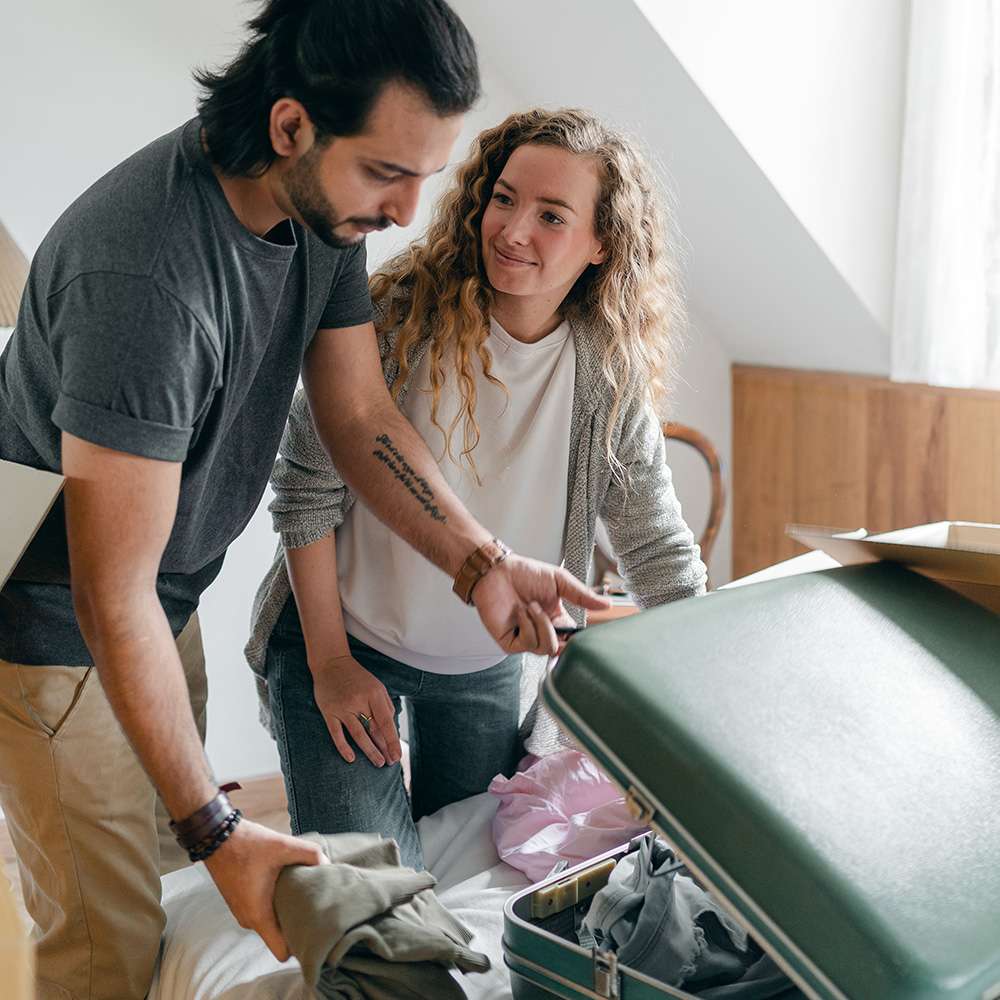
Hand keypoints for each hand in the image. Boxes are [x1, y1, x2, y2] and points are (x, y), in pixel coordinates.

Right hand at [204, 818, 327, 960]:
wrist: (217, 836)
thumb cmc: (248, 844)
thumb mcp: (283, 845)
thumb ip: (310, 854)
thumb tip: (328, 865)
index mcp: (258, 916)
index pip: (282, 952)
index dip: (300, 945)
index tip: (314, 929)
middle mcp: (248, 920)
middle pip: (279, 936)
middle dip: (297, 924)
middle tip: (314, 904)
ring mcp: (242, 912)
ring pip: (271, 922)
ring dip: (284, 910)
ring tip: (300, 891)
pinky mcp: (240, 901)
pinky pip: (262, 911)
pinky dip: (273, 902)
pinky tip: (284, 884)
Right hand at [311, 654, 400, 766]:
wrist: (331, 663)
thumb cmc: (357, 677)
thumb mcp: (376, 686)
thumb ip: (385, 706)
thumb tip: (391, 730)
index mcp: (374, 694)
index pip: (386, 723)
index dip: (392, 741)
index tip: (397, 755)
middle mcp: (359, 701)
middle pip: (373, 730)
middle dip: (383, 749)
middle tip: (389, 763)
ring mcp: (342, 707)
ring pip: (358, 734)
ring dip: (369, 751)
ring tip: (377, 762)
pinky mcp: (328, 712)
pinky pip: (336, 733)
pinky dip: (343, 747)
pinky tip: (351, 759)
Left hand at [472, 553, 609, 654]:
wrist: (497, 571)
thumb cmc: (524, 573)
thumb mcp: (560, 581)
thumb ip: (582, 596)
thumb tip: (607, 605)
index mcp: (557, 620)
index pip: (573, 639)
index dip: (578, 638)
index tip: (581, 631)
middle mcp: (542, 632)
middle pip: (561, 650)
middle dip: (560, 633)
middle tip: (554, 616)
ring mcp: (526, 639)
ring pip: (547, 648)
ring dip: (541, 624)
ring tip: (531, 606)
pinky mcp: (510, 643)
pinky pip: (528, 644)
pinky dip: (528, 626)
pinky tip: (521, 612)